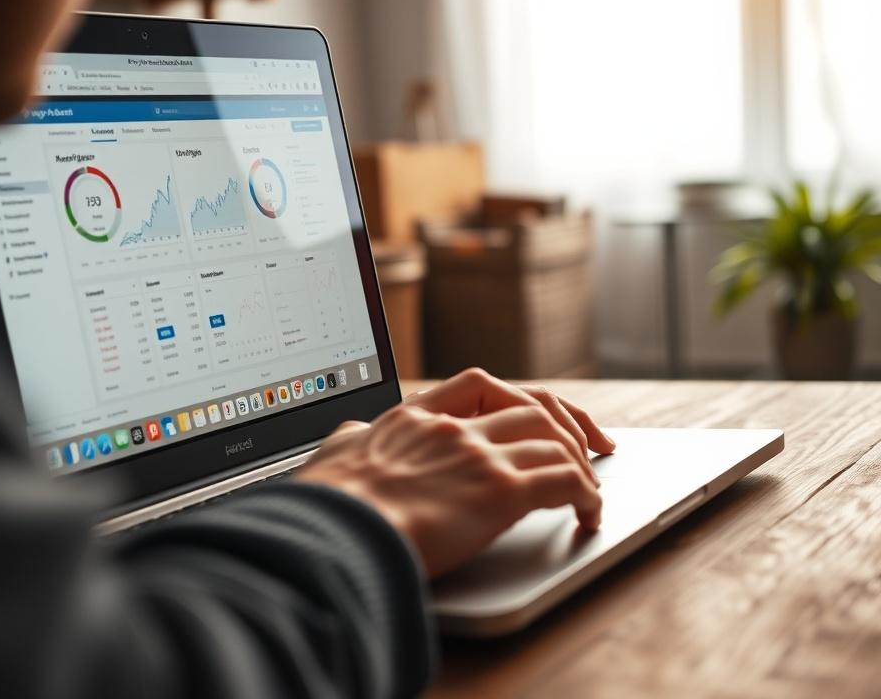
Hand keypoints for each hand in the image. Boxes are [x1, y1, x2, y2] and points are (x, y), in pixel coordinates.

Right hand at [296, 368, 613, 577]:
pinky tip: (589, 515)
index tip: (536, 412)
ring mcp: (479, 458)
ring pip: (555, 442)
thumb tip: (353, 432)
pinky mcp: (500, 493)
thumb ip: (352, 439)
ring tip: (590, 491)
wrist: (332, 533)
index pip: (478, 385)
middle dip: (570, 423)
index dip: (517, 396)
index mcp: (414, 418)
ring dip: (581, 465)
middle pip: (531, 406)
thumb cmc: (326, 505)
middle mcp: (453, 430)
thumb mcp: (333, 454)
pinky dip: (587, 496)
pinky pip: (565, 483)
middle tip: (593, 444)